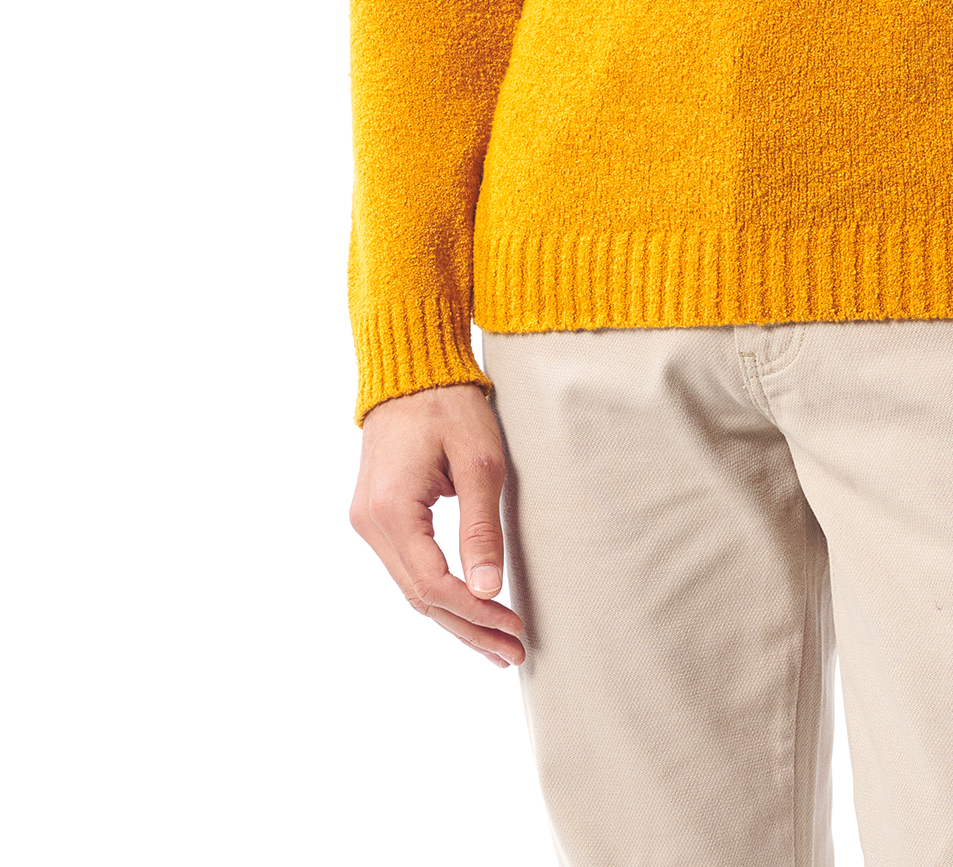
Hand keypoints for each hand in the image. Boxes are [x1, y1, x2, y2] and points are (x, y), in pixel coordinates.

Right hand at [350, 382, 526, 665]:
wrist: (412, 368)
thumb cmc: (450, 406)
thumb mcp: (480, 462)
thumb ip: (481, 528)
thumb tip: (489, 590)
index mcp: (392, 511)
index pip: (435, 585)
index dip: (477, 614)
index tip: (515, 630)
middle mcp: (370, 524)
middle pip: (421, 597)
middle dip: (469, 628)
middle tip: (513, 655)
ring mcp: (368, 521)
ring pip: (412, 588)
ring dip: (455, 617)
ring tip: (497, 645)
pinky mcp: (377, 516)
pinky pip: (408, 568)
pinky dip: (439, 592)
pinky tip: (468, 608)